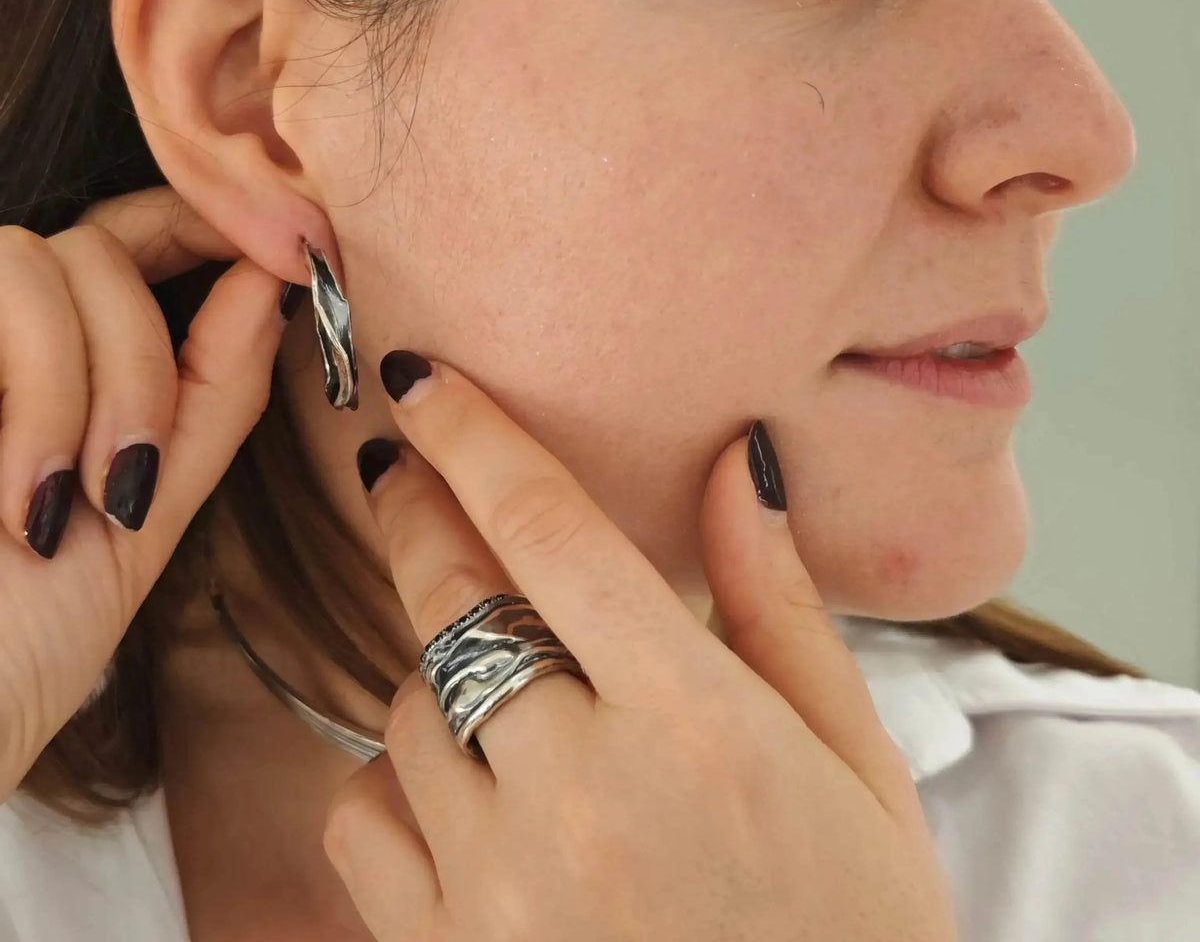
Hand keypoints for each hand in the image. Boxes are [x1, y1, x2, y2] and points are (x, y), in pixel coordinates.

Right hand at [0, 188, 287, 798]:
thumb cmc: (24, 633)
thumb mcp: (147, 505)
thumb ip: (211, 392)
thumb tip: (269, 281)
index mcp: (56, 360)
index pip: (131, 235)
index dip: (205, 224)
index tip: (290, 256)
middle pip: (101, 245)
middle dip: (147, 359)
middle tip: (132, 479)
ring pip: (48, 258)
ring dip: (93, 386)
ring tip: (70, 505)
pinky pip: (3, 290)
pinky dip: (42, 397)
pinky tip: (27, 506)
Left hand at [324, 353, 959, 941]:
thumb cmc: (850, 936)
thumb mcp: (856, 765)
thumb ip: (783, 606)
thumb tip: (741, 463)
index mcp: (697, 722)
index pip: (552, 529)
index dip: (473, 437)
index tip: (420, 384)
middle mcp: (583, 789)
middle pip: (453, 597)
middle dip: (417, 515)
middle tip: (398, 473)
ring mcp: (498, 884)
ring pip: (404, 707)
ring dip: (440, 682)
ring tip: (514, 713)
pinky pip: (362, 816)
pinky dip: (396, 787)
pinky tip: (470, 805)